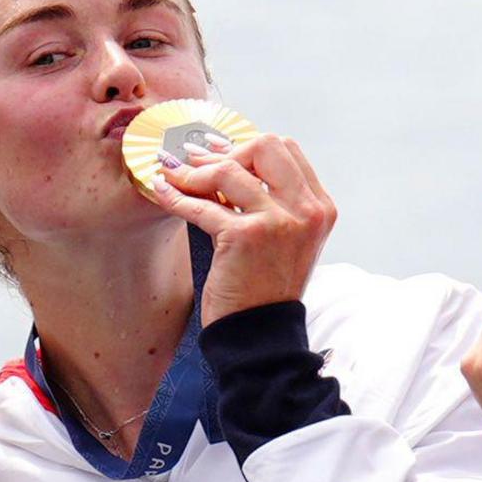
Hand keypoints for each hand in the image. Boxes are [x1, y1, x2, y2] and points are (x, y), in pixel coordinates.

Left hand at [145, 129, 336, 325]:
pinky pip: (202, 205)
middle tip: (194, 163)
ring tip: (173, 176)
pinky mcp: (246, 236)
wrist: (260, 334)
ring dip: (194, 172)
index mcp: (320, 207)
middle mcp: (306, 210)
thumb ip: (270, 201)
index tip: (218, 153)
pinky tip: (162, 191)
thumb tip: (225, 156)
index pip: (287, 150)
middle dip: (225, 152)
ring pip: (229, 170)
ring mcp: (278, 222)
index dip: (247, 146)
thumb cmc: (265, 287)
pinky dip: (176, 196)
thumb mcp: (284, 238)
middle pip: (264, 146)